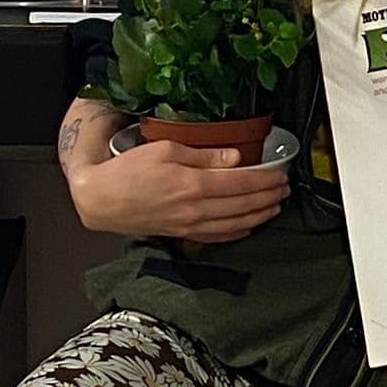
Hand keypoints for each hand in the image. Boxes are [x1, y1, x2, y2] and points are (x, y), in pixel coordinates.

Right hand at [60, 100, 289, 243]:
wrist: (101, 200)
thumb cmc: (128, 171)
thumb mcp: (165, 149)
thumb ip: (203, 154)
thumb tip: (234, 157)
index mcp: (193, 184)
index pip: (241, 183)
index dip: (265, 180)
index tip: (280, 175)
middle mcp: (195, 209)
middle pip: (243, 205)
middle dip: (268, 197)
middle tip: (284, 189)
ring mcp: (190, 226)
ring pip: (235, 224)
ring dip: (259, 215)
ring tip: (275, 206)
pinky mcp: (182, 234)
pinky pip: (218, 237)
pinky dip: (238, 232)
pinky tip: (249, 226)